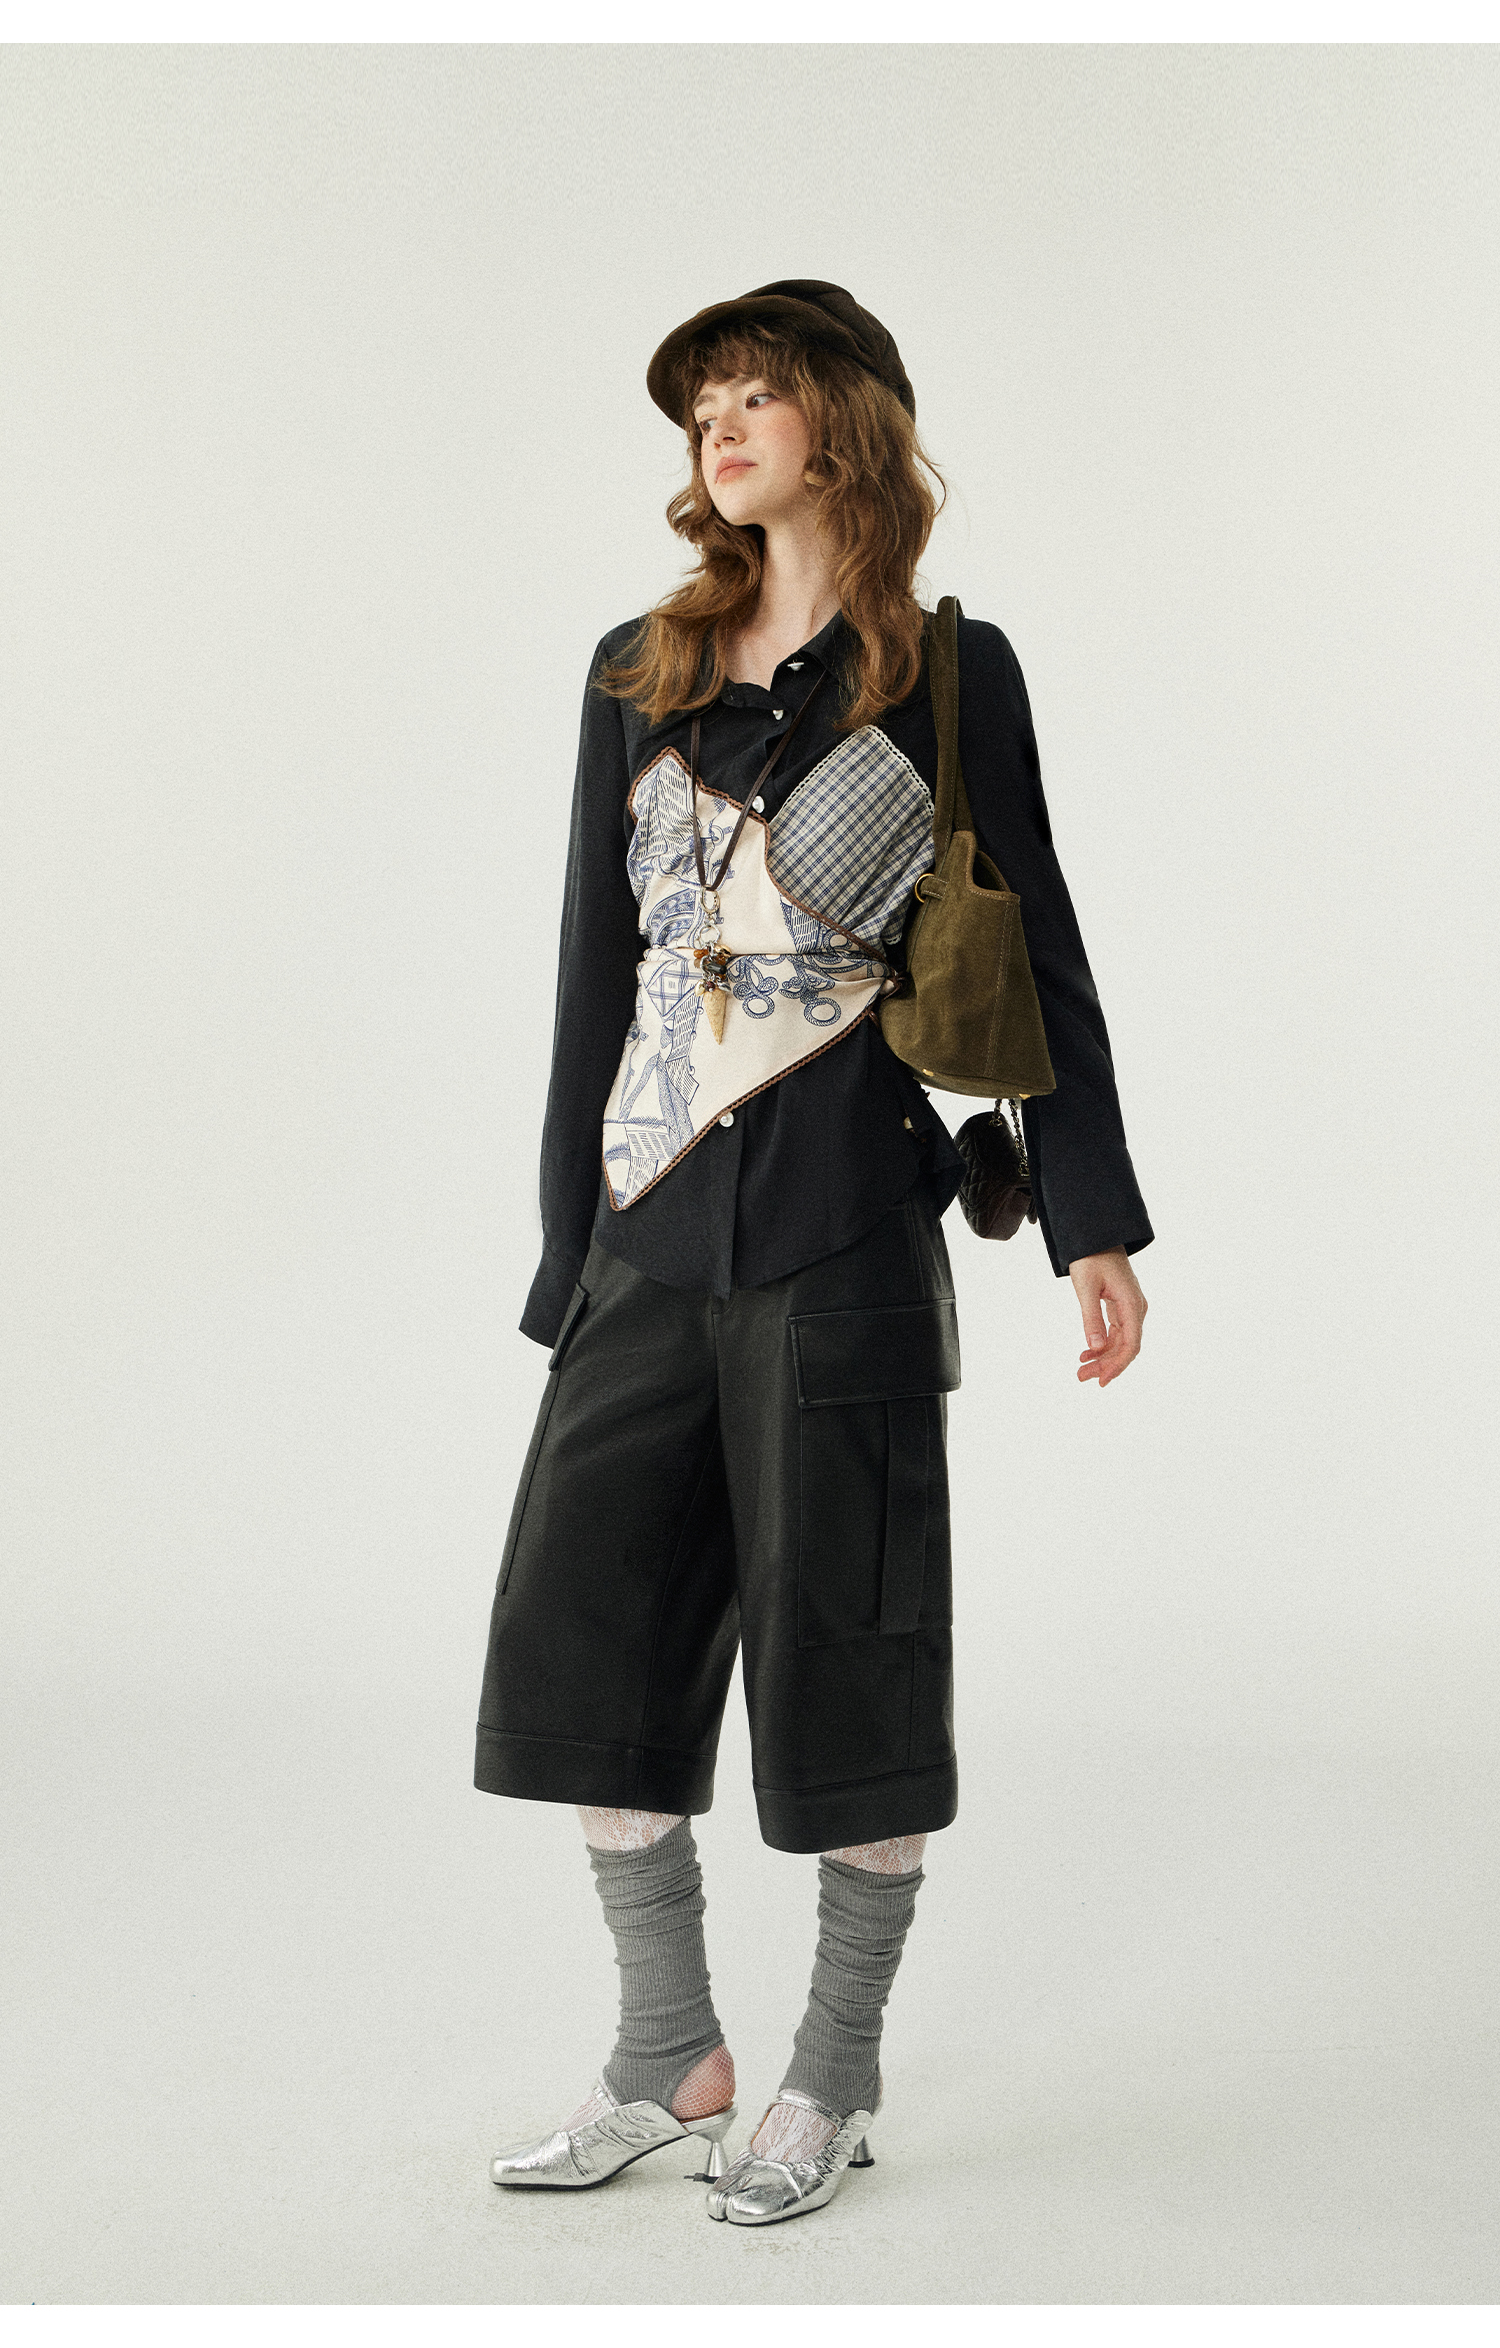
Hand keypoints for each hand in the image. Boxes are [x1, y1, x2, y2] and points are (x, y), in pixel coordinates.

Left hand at [1068, 1247, 1146, 1387]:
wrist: (1096, 1234)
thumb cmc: (1090, 1257)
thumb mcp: (1085, 1288)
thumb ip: (1091, 1318)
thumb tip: (1095, 1348)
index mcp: (1132, 1303)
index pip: (1131, 1344)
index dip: (1118, 1365)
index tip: (1102, 1380)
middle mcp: (1136, 1308)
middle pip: (1126, 1347)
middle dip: (1106, 1365)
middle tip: (1081, 1377)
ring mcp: (1130, 1308)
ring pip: (1121, 1342)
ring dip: (1103, 1358)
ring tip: (1081, 1370)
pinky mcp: (1122, 1306)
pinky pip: (1116, 1332)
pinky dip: (1103, 1345)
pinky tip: (1087, 1354)